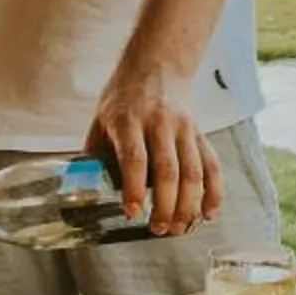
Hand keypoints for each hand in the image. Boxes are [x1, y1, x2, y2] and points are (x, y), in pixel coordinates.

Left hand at [88, 68, 220, 235]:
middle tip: (158, 230)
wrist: (157, 64)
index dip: (135, 187)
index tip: (132, 212)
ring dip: (189, 205)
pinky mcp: (200, 133)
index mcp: (129, 119)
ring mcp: (184, 127)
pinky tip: (208, 213)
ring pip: (193, 171)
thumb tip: (82, 191)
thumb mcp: (101, 118)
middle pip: (168, 170)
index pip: (135, 158)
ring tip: (179, 229)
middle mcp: (159, 123)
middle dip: (166, 205)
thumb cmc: (123, 96)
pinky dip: (214, 192)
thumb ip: (96, 153)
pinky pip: (212, 164)